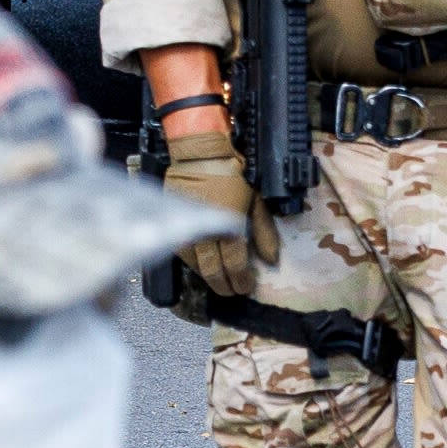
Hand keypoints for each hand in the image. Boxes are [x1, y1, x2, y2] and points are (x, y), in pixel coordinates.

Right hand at [161, 108, 263, 294]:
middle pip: (213, 272)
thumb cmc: (233, 175)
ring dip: (210, 277)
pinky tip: (204, 266)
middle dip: (225, 286)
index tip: (247, 287)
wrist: (199, 156)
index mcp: (228, 226)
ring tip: (220, 282)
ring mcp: (187, 232)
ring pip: (197, 267)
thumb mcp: (257, 202)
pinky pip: (183, 255)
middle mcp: (206, 233)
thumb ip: (264, 233)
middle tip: (233, 291)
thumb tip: (271, 261)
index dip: (241, 281)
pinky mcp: (174, 227)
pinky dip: (195, 264)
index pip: (234, 265)